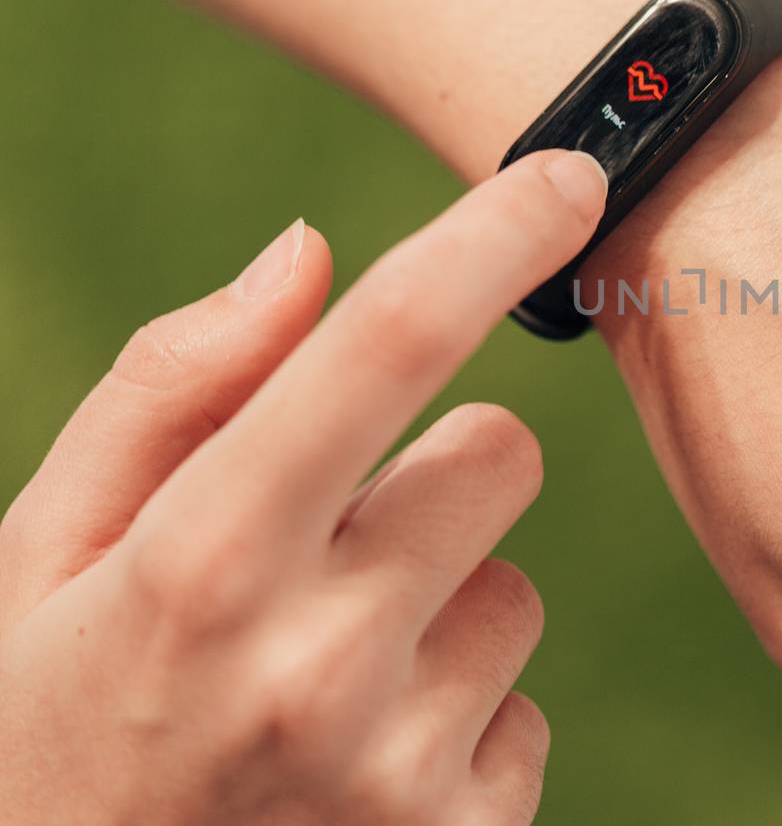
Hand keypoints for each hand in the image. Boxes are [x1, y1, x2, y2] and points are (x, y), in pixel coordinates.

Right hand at [0, 151, 606, 825]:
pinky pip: (524, 709)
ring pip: (518, 589)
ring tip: (320, 677)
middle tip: (330, 543)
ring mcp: (403, 768)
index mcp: (203, 560)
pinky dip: (457, 718)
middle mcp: (320, 662)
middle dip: (435, 472)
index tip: (567, 175)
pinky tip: (353, 761)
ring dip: (439, 607)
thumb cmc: (42, 717)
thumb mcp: (44, 553)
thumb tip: (308, 252)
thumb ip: (173, 391)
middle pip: (503, 451)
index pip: (387, 347)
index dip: (491, 240)